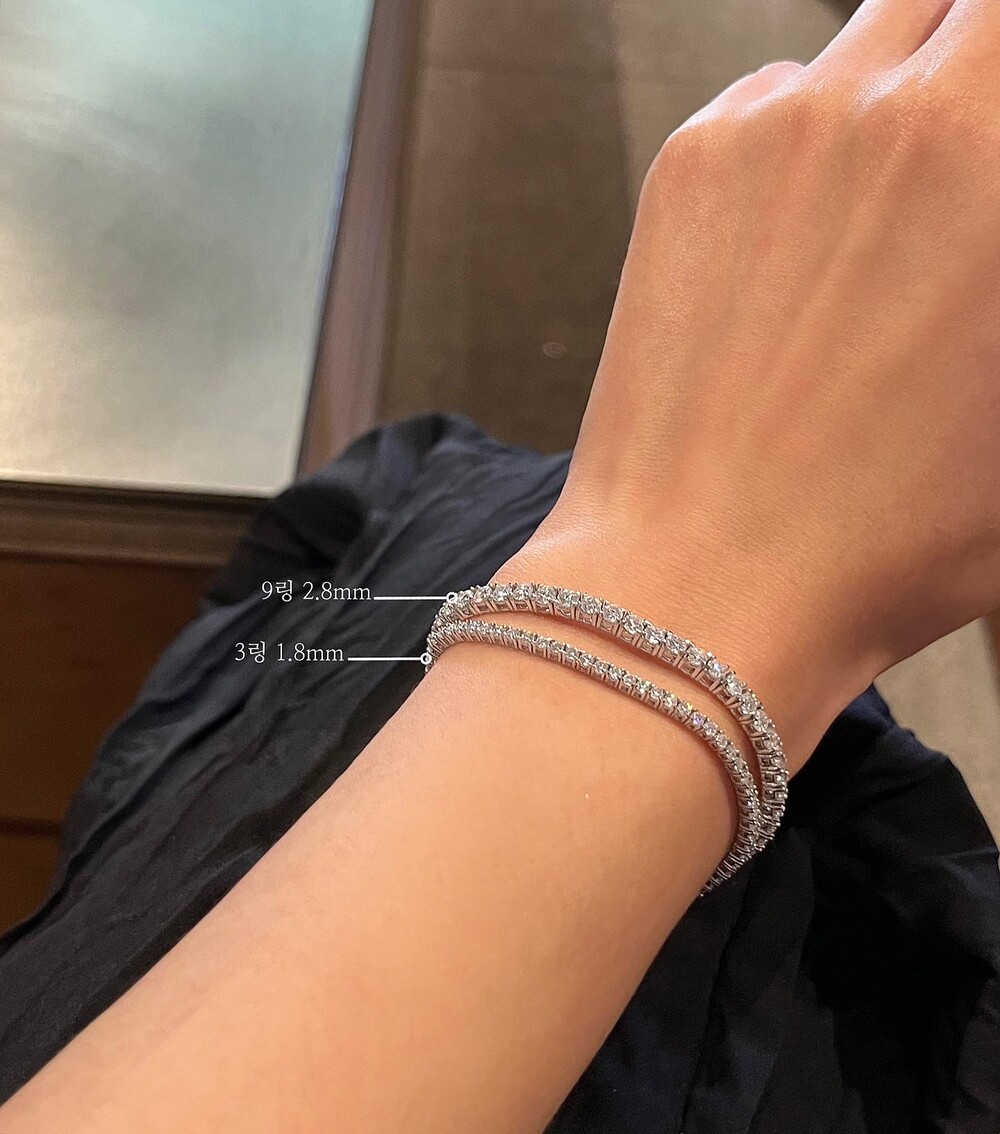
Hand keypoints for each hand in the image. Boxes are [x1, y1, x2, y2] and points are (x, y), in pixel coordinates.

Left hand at [509, 0, 999, 753]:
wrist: (702, 580)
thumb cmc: (881, 541)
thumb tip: (984, 236)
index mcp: (999, 161)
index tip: (986, 152)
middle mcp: (898, 111)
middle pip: (961, 15)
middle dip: (976, 69)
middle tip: (961, 158)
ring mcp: (780, 128)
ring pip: (870, 40)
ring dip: (897, 91)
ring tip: (885, 204)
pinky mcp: (690, 163)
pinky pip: (773, 99)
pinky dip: (801, 137)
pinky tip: (792, 242)